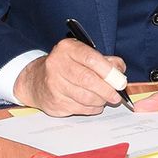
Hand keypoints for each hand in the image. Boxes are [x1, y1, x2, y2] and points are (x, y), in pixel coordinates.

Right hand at [12, 38, 128, 116]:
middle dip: (107, 90)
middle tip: (116, 95)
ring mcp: (54, 84)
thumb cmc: (66, 66)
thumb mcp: (83, 55)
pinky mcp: (54, 101)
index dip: (109, 71)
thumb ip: (104, 61)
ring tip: (105, 99)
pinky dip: (92, 108)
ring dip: (100, 100)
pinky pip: (80, 108)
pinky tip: (94, 104)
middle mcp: (57, 64)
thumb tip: (120, 71)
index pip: (91, 59)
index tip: (120, 80)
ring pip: (85, 97)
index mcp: (67, 48)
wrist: (37, 80)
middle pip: (88, 80)